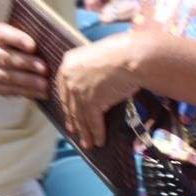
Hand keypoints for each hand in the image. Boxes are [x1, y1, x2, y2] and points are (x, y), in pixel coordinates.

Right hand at [0, 21, 50, 101]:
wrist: (6, 55)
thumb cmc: (20, 42)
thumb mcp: (22, 33)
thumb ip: (30, 36)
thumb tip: (48, 44)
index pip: (2, 34)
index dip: (18, 40)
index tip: (33, 46)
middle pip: (5, 58)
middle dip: (26, 64)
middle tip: (44, 69)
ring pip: (6, 76)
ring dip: (27, 81)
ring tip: (45, 84)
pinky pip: (7, 90)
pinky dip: (25, 92)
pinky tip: (40, 93)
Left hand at [52, 31, 143, 147]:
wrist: (131, 56)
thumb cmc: (122, 53)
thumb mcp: (98, 58)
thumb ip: (91, 70)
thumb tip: (95, 86)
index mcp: (68, 63)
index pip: (64, 89)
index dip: (67, 105)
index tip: (69, 114)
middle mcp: (69, 78)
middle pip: (70, 105)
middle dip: (74, 121)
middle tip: (75, 132)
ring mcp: (78, 91)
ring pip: (80, 117)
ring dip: (85, 133)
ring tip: (88, 143)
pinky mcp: (91, 102)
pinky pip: (93, 122)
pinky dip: (97, 133)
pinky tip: (99, 141)